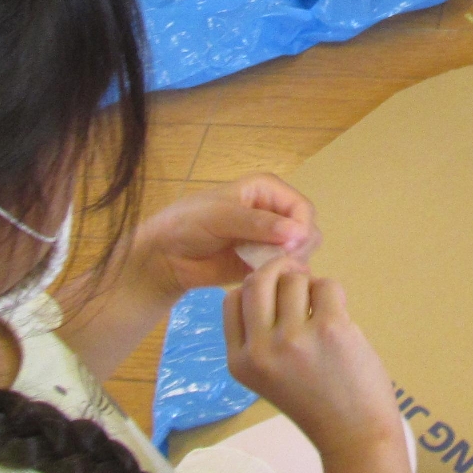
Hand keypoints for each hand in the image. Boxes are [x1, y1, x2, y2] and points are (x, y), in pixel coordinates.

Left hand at [130, 174, 319, 301]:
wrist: (165, 256)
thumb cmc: (188, 224)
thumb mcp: (220, 217)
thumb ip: (257, 224)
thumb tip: (297, 233)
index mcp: (267, 190)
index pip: (302, 208)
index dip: (301, 228)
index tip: (289, 249)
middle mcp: (274, 212)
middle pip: (307, 231)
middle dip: (298, 248)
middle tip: (278, 264)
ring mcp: (270, 240)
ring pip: (300, 253)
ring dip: (290, 264)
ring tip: (266, 273)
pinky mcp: (263, 263)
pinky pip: (285, 271)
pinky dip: (281, 277)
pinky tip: (265, 282)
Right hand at [224, 255, 403, 457]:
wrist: (353, 436)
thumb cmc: (315, 401)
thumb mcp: (267, 375)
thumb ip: (261, 334)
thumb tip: (276, 272)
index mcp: (239, 362)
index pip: (232, 299)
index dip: (255, 286)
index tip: (277, 291)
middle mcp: (259, 350)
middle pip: (258, 281)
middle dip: (279, 269)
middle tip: (299, 275)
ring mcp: (292, 339)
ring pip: (295, 279)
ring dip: (311, 285)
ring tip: (323, 311)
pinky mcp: (329, 329)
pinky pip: (327, 285)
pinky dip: (335, 294)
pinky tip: (339, 317)